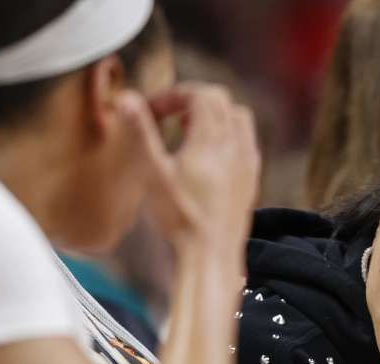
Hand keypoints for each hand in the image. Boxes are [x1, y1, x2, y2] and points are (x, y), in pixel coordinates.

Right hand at [117, 82, 260, 251]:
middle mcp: (236, 146)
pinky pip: (247, 140)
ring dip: (214, 115)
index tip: (153, 110)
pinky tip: (209, 154)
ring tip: (187, 131)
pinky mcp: (252, 178)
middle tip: (168, 117)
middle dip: (192, 100)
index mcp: (212, 139)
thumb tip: (127, 98)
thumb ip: (141, 132)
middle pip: (221, 101)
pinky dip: (229, 134)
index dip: (174, 94)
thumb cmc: (180, 217)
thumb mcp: (153, 172)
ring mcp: (248, 162)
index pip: (201, 94)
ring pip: (239, 118)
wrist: (211, 253)